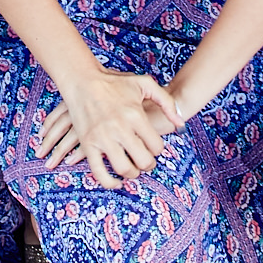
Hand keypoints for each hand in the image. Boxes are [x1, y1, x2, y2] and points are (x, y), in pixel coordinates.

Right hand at [33, 69, 183, 188]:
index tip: (152, 147)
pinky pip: (99, 172)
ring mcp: (102, 137)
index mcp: (135, 115)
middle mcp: (120, 128)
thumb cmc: (115, 82)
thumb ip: (166, 101)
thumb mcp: (144, 83)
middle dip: (148, 165)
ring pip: (124, 168)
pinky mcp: (88, 144)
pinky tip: (117, 182)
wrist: (82, 80)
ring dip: (132, 173)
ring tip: (133, 168)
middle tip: (146, 161)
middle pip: (143, 160)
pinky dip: (109, 182)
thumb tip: (180, 124)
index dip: (158, 150)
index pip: (156, 146)